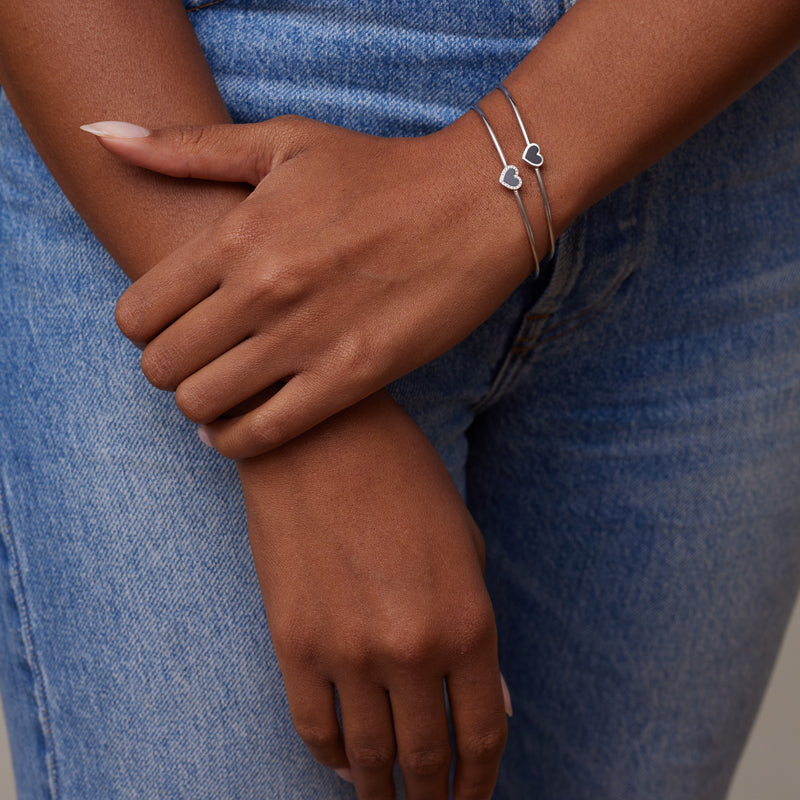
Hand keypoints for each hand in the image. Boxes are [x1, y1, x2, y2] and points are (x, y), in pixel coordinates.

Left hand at [87, 113, 534, 456]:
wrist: (473, 206)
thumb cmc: (378, 172)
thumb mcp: (283, 142)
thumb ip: (189, 148)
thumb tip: (103, 136)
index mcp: (237, 236)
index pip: (138, 313)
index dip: (140, 328)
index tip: (164, 326)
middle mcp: (263, 293)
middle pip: (163, 366)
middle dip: (167, 369)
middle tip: (193, 360)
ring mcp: (306, 340)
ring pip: (204, 405)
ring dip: (200, 406)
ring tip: (218, 393)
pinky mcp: (351, 377)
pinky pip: (265, 434)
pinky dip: (239, 440)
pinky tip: (241, 428)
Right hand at [236, 390, 509, 799]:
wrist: (324, 441)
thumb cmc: (404, 480)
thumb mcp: (464, 547)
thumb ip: (477, 634)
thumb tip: (492, 708)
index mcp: (468, 623)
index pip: (483, 733)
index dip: (480, 780)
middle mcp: (412, 650)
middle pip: (426, 756)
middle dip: (433, 799)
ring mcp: (348, 652)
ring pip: (368, 755)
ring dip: (379, 793)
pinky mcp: (293, 645)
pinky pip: (314, 727)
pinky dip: (330, 757)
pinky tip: (342, 766)